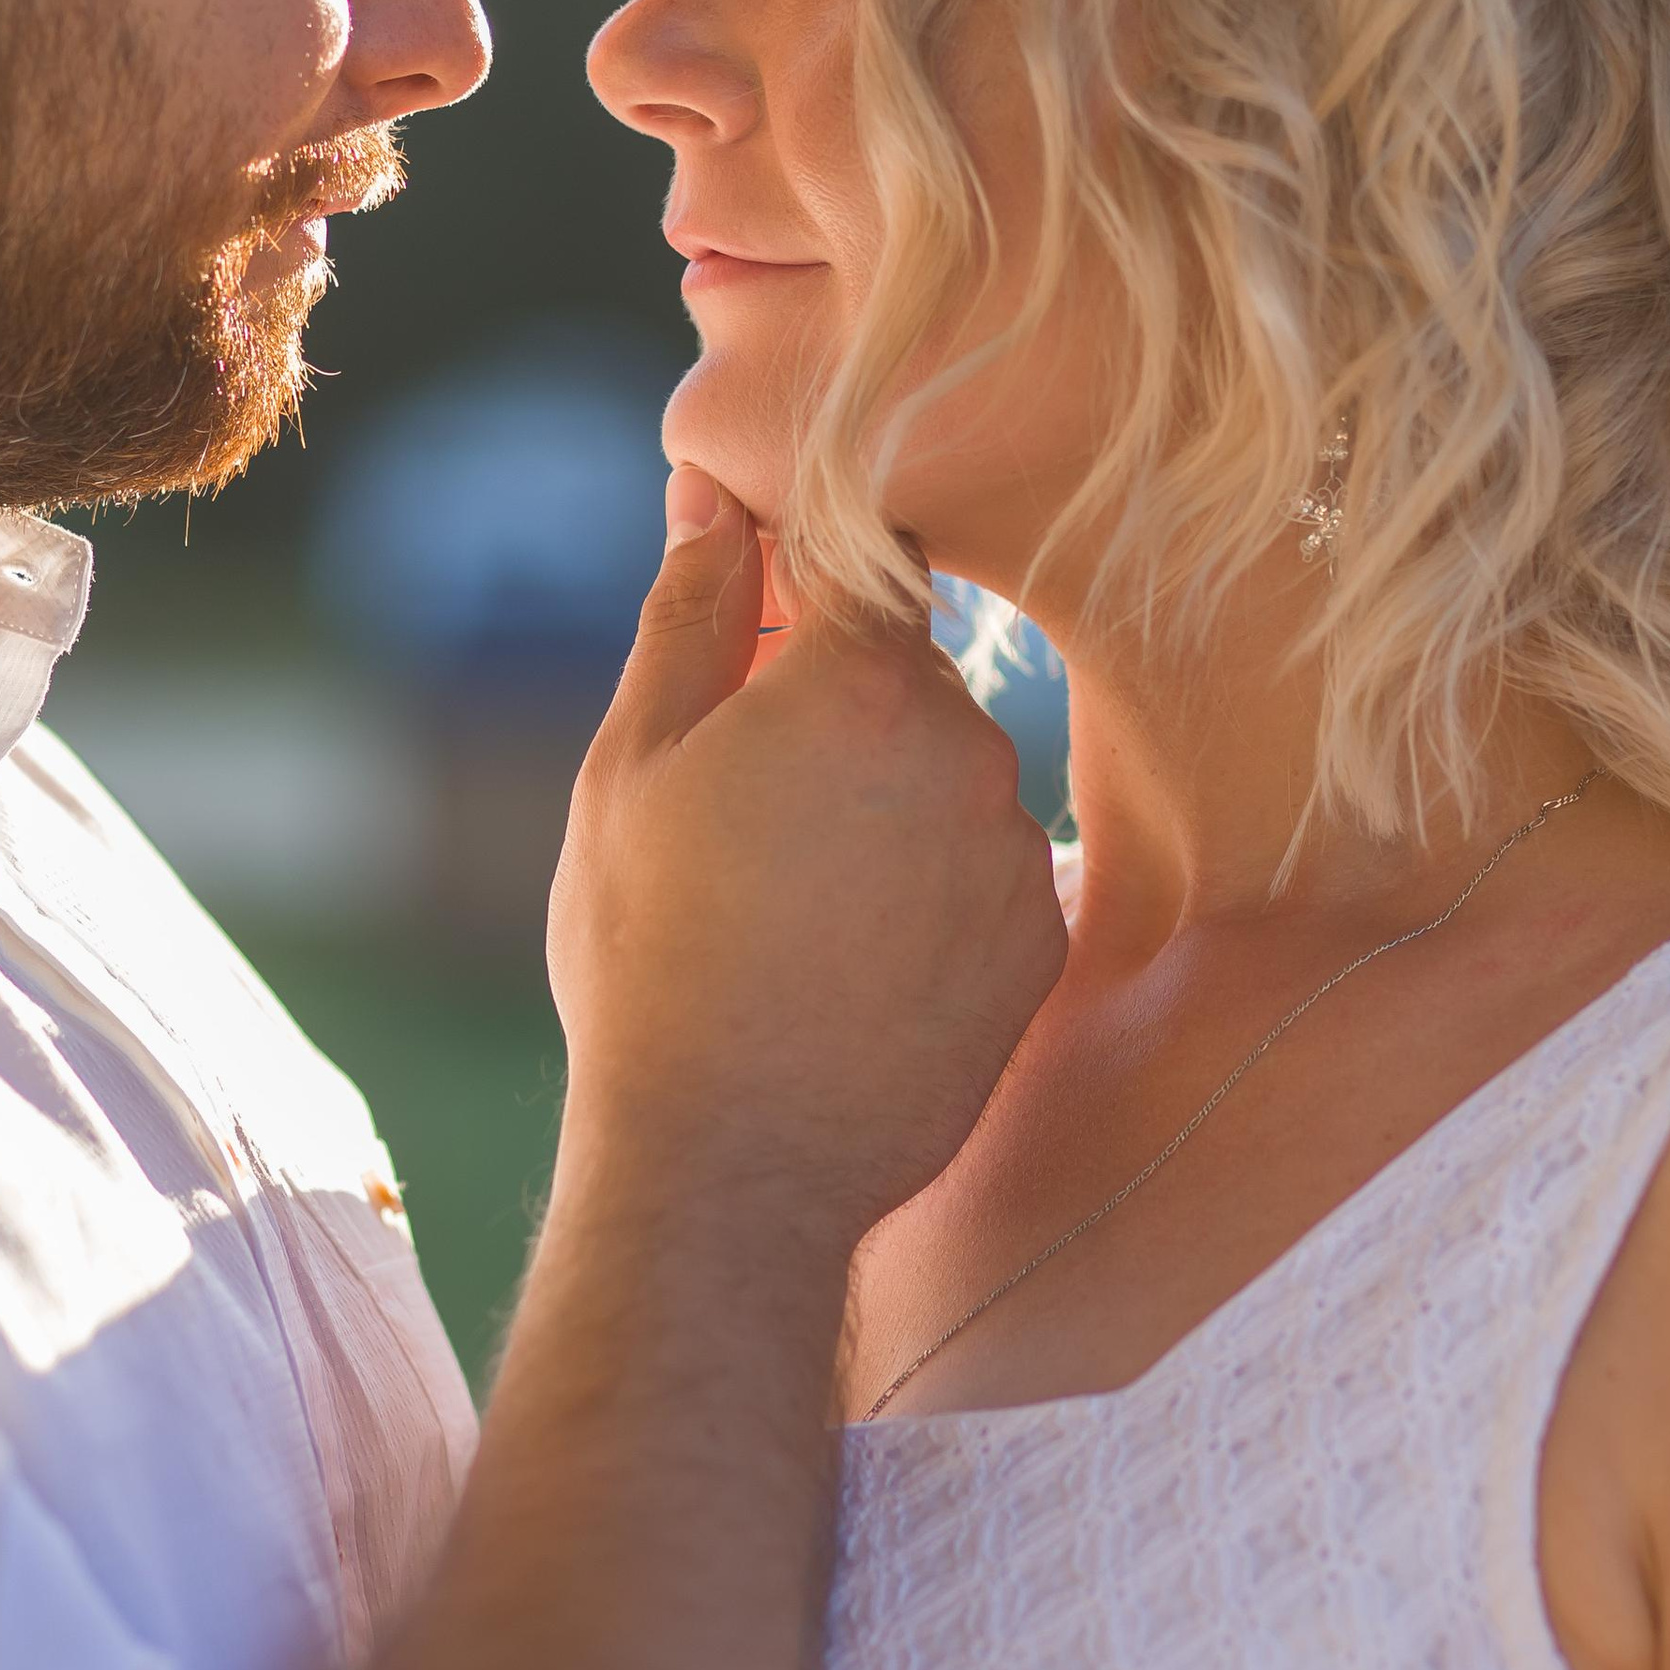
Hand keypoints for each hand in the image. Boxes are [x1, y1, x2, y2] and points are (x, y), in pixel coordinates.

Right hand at [546, 468, 1064, 1257]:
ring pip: (945, 773)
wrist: (734, 1170)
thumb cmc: (652, 960)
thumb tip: (714, 499)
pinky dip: (926, 890)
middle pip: (902, 673)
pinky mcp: (1039, 939)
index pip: (857, 557)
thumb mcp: (630, 770)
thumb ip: (690, 618)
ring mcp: (1013, 848)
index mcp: (859, 681)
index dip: (797, 581)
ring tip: (789, 906)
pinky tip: (849, 958)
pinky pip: (980, 868)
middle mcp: (968, 747)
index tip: (752, 625)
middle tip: (740, 812)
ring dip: (883, 803)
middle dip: (829, 711)